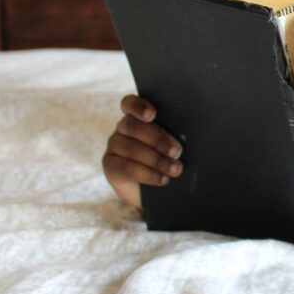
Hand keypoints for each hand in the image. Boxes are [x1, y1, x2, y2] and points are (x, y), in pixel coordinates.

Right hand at [102, 94, 183, 210]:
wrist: (158, 190)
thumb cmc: (170, 160)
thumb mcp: (173, 146)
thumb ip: (174, 135)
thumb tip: (182, 138)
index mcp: (137, 116)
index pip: (130, 104)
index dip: (139, 107)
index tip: (153, 115)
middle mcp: (122, 128)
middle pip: (132, 126)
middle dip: (157, 139)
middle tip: (176, 152)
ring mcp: (114, 146)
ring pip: (130, 148)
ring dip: (156, 160)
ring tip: (175, 169)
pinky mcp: (110, 165)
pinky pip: (126, 168)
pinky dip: (147, 174)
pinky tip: (163, 179)